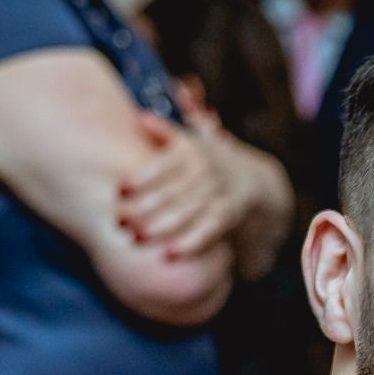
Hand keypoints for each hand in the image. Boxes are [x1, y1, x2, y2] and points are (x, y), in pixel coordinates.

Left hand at [117, 111, 242, 260]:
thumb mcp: (191, 140)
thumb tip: (142, 118)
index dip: (141, 178)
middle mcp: (205, 172)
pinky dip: (190, 244)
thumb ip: (165, 132)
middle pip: (170, 193)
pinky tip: (169, 256)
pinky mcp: (227, 215)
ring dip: (160, 228)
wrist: (253, 178)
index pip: (163, 165)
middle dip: (143, 209)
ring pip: (186, 214)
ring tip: (136, 240)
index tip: (119, 190)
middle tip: (119, 222)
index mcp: (191, 152)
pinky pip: (208, 231)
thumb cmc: (208, 159)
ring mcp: (217, 194)